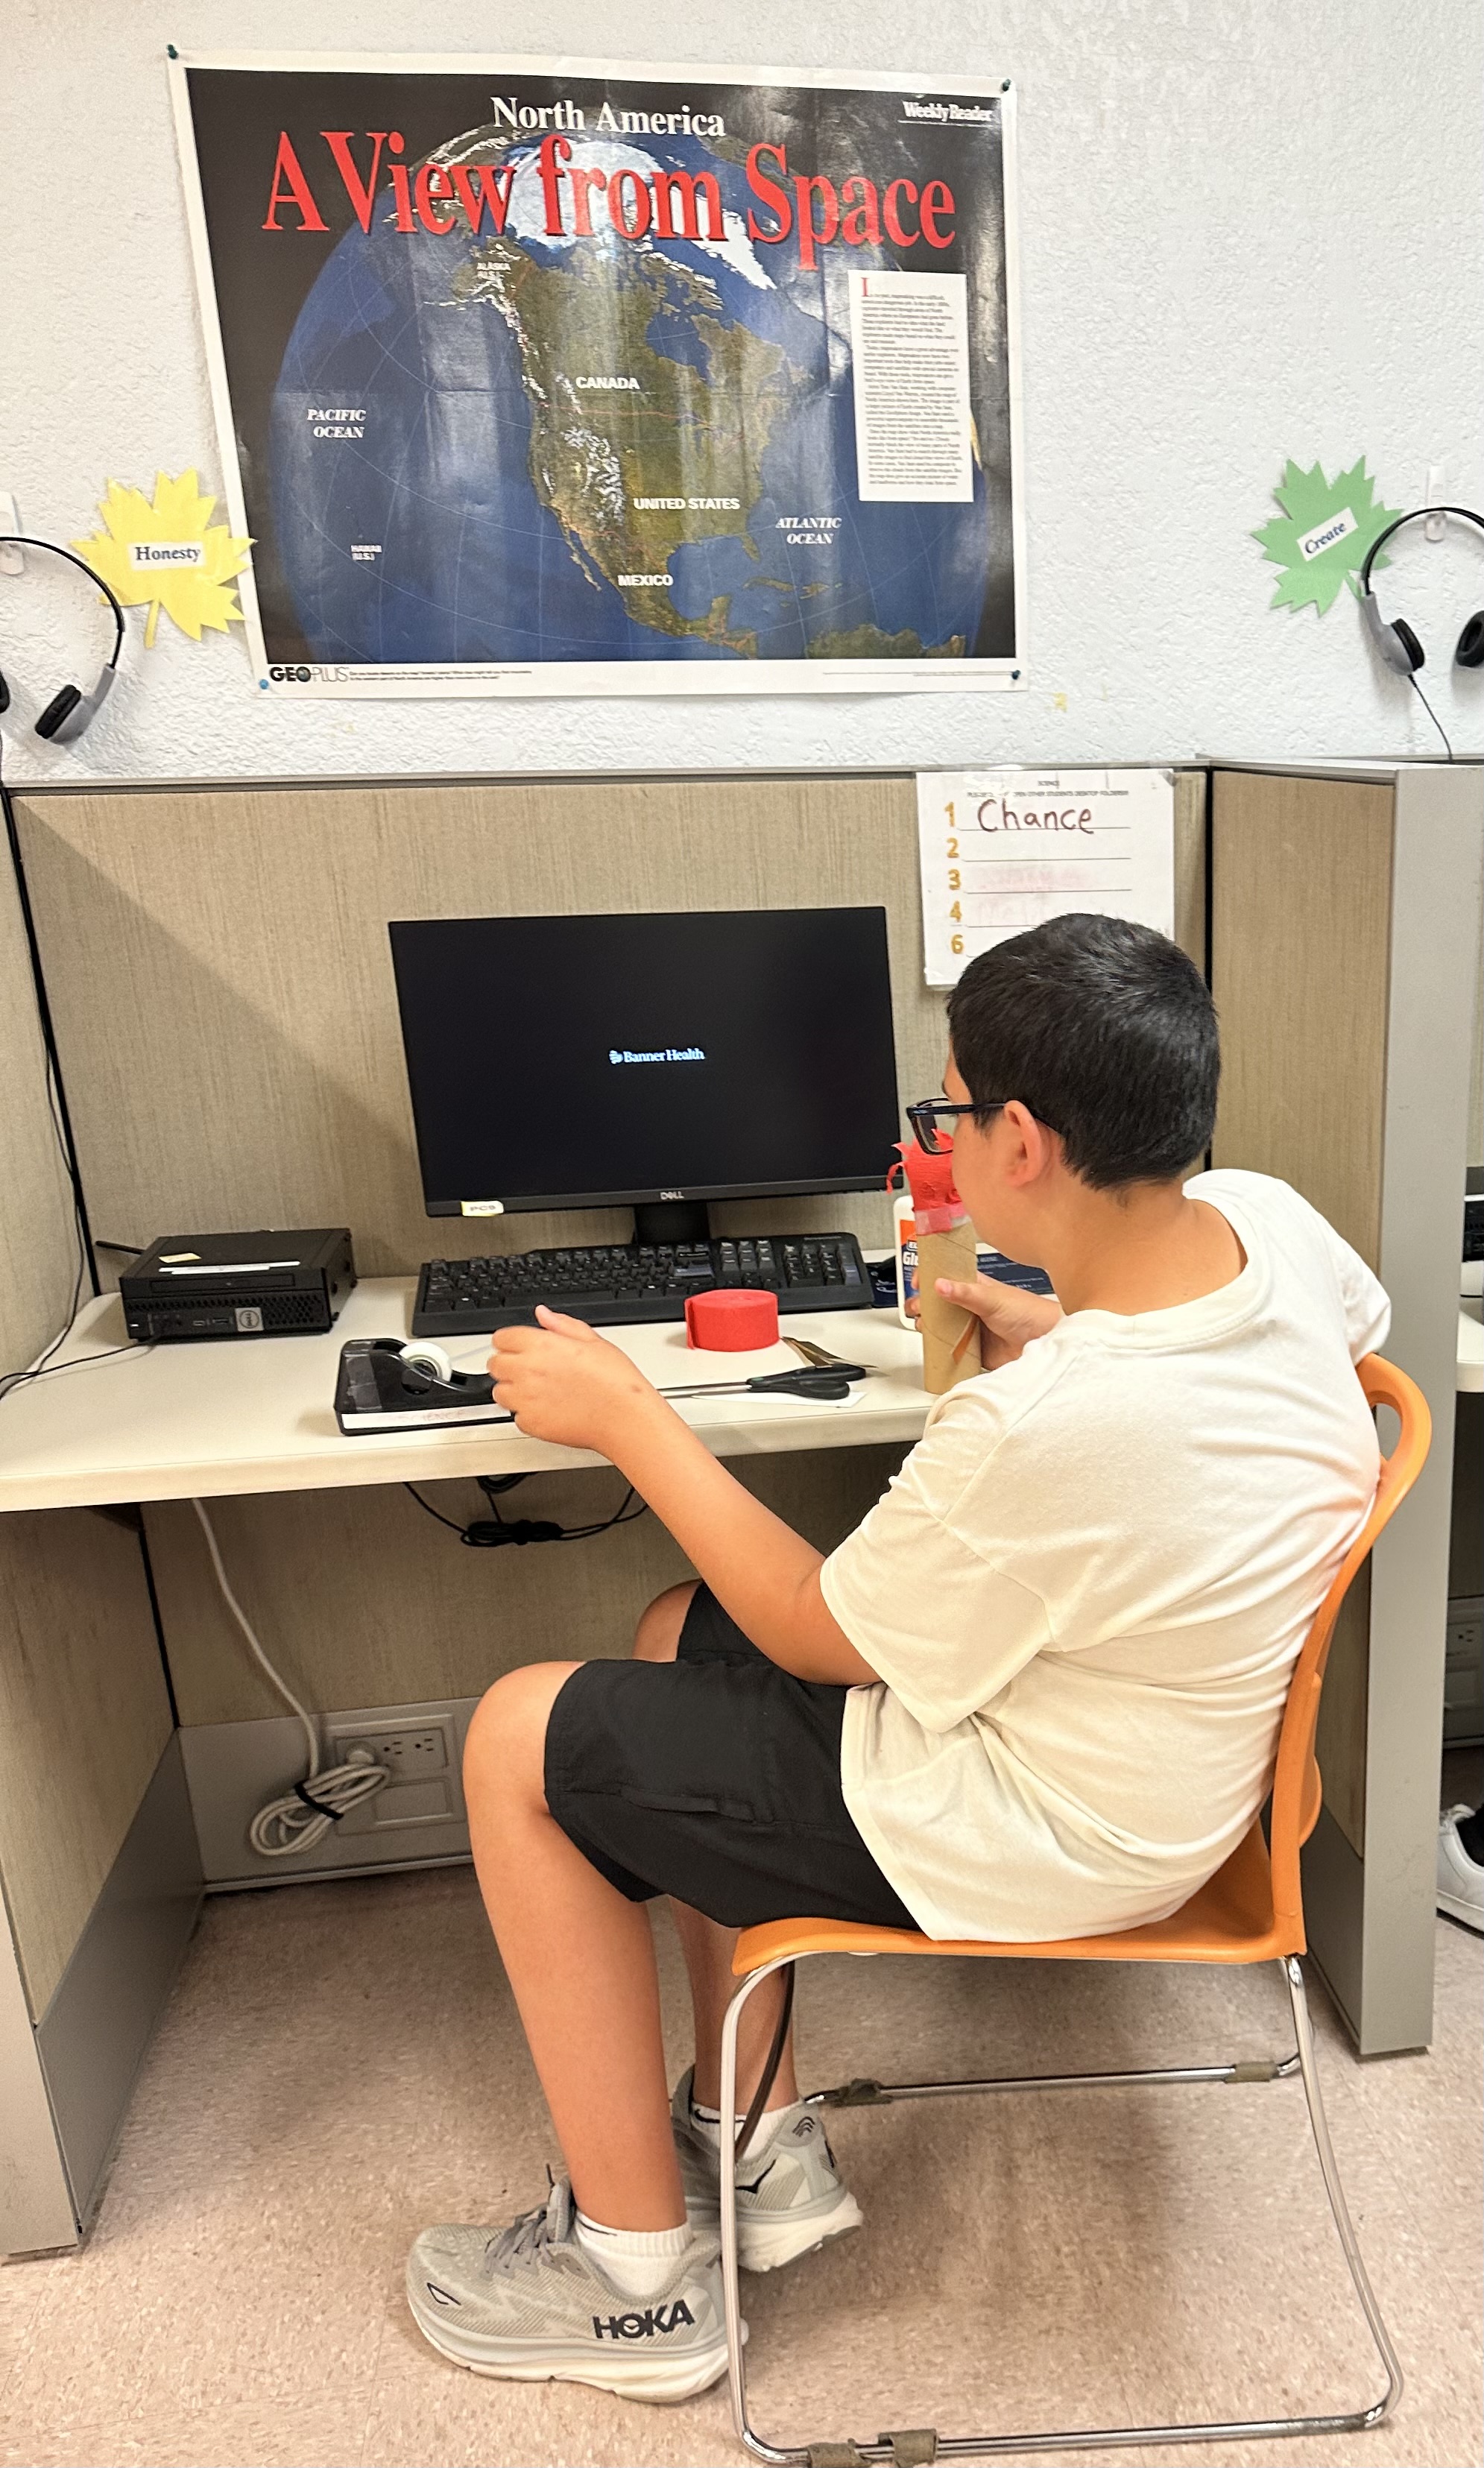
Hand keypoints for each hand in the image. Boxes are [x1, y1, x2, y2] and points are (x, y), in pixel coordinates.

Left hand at [488, 1308, 658, 1448]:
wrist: (624, 1418)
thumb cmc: (616, 1381)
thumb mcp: (594, 1341)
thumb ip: (562, 1325)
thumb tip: (543, 1314)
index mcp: (542, 1345)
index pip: (501, 1338)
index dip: (510, 1342)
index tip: (519, 1347)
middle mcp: (528, 1370)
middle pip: (494, 1364)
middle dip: (508, 1365)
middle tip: (529, 1370)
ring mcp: (526, 1399)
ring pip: (500, 1392)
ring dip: (513, 1391)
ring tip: (539, 1392)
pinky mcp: (530, 1423)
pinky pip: (516, 1416)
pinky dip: (527, 1414)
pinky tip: (548, 1409)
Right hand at [908, 1273, 1060, 1370]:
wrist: (1045, 1342)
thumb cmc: (1028, 1312)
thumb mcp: (992, 1298)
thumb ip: (965, 1293)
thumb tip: (940, 1285)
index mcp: (973, 1287)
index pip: (945, 1276)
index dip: (929, 1276)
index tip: (917, 1282)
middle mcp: (969, 1307)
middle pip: (937, 1303)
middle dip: (923, 1305)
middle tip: (917, 1309)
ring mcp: (970, 1328)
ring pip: (941, 1327)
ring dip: (929, 1327)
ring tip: (924, 1328)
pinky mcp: (973, 1349)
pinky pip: (951, 1350)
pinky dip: (941, 1351)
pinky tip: (935, 1349)